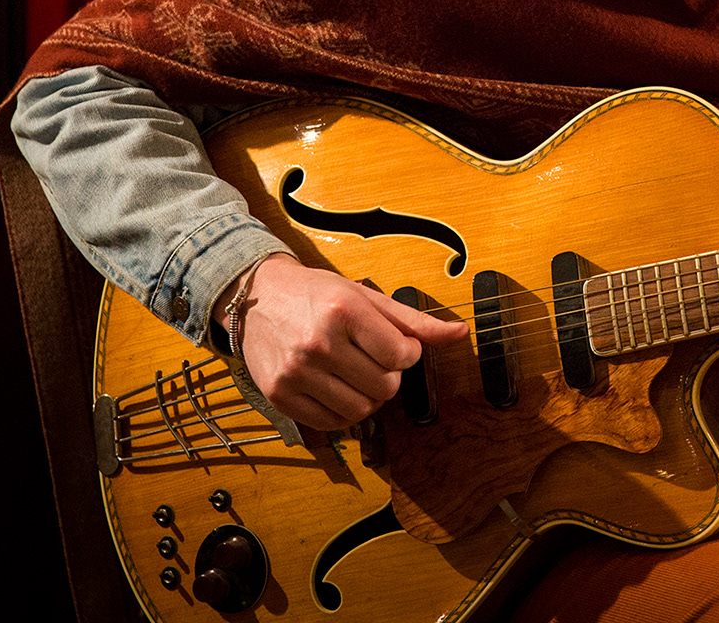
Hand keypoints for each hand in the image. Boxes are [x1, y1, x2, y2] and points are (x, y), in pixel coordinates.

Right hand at [223, 254, 468, 430]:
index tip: (396, 345)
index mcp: (344, 311)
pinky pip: (332, 423)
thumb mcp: (367, 297)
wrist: (256, 297)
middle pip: (385, 387)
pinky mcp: (280, 395)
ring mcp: (296, 372)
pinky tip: (337, 388)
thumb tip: (462, 332)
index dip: (407, 354)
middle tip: (374, 359)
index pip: (401, 355)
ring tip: (357, 374)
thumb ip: (415, 320)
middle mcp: (318, 343)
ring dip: (369, 397)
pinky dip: (344, 412)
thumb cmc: (318, 294)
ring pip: (361, 409)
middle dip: (390, 376)